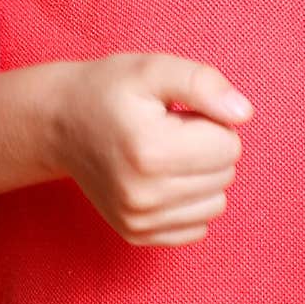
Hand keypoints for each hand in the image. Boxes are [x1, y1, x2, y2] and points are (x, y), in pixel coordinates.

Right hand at [53, 53, 253, 245]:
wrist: (60, 122)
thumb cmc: (110, 89)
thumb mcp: (153, 69)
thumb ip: (203, 83)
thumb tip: (243, 114)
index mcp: (151, 150)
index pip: (229, 145)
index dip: (212, 121)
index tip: (181, 113)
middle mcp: (144, 194)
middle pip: (225, 175)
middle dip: (208, 147)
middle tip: (171, 130)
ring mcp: (138, 220)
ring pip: (216, 204)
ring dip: (202, 176)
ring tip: (167, 152)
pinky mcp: (137, 235)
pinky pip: (197, 228)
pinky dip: (189, 202)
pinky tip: (162, 178)